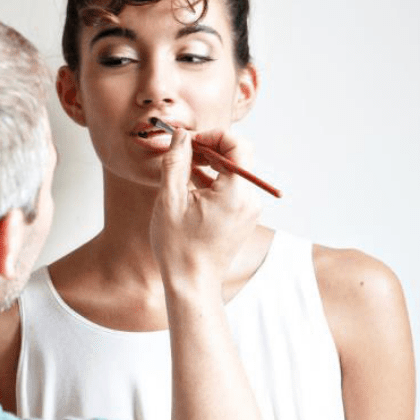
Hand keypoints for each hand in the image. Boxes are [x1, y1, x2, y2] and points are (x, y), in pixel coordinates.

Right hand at [149, 128, 260, 290]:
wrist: (192, 284)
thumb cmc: (178, 246)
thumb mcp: (170, 199)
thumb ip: (177, 161)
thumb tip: (181, 135)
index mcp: (234, 194)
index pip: (238, 145)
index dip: (214, 136)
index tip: (190, 142)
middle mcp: (249, 200)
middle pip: (238, 157)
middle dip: (211, 148)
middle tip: (184, 152)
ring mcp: (249, 210)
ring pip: (235, 172)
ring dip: (211, 164)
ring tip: (184, 170)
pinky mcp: (243, 218)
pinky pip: (233, 188)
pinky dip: (215, 181)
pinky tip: (192, 187)